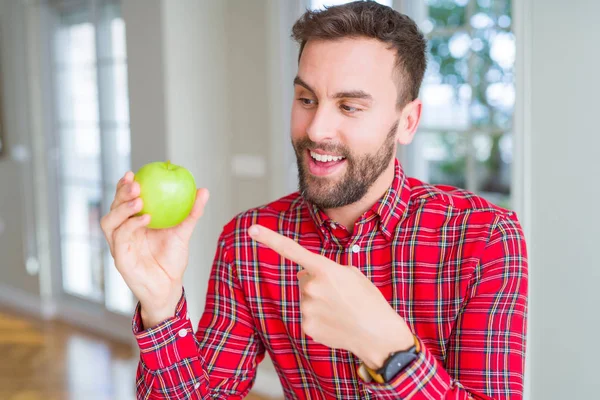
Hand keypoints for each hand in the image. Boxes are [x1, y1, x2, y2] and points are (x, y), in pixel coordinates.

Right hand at [100, 171, 209, 327]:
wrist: (169, 287)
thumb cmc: (172, 259)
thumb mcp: (183, 232)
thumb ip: (192, 212)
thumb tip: (204, 190)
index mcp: (133, 223)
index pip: (123, 200)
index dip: (123, 186)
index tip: (133, 173)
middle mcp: (122, 232)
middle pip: (113, 207)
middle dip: (121, 193)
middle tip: (136, 184)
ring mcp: (118, 246)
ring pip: (110, 222)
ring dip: (122, 208)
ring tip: (140, 200)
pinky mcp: (120, 259)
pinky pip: (120, 239)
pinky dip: (131, 226)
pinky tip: (146, 218)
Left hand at [248, 224, 413, 368]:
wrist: (379, 334)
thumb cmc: (369, 301)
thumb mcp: (352, 275)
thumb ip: (326, 270)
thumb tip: (305, 277)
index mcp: (324, 269)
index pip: (292, 250)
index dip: (269, 238)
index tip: (252, 229)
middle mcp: (311, 287)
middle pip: (304, 279)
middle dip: (317, 283)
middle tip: (340, 295)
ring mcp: (306, 308)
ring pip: (306, 298)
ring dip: (319, 301)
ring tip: (341, 310)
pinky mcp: (306, 326)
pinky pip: (308, 316)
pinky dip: (319, 318)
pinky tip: (336, 322)